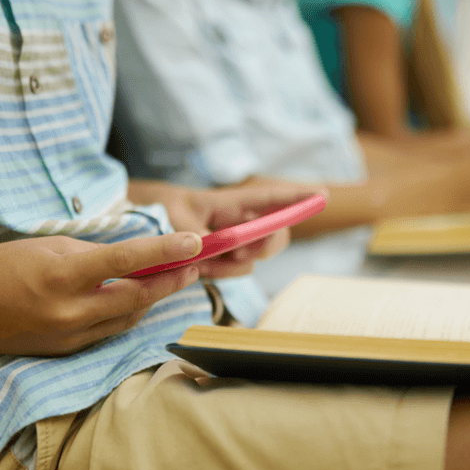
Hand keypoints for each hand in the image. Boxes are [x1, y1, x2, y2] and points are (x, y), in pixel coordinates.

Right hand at [0, 233, 204, 354]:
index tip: (196, 242)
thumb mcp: (49, 246)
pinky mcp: (65, 352)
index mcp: (64, 277)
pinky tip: (134, 299)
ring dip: (152, 298)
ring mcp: (68, 337)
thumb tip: (131, 258)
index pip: (127, 262)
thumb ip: (94, 254)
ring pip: (127, 319)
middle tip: (193, 263)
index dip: (166, 251)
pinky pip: (107, 332)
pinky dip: (125, 314)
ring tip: (170, 277)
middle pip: (138, 298)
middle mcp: (70, 312)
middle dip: (171, 280)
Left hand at [128, 180, 326, 277]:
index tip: (322, 196)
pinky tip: (199, 268)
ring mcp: (234, 243)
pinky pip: (235, 272)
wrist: (147, 222)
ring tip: (202, 261)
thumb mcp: (175, 215)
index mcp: (232, 202)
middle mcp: (240, 222)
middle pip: (275, 234)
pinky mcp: (225, 261)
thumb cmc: (165, 208)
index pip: (270, 199)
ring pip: (253, 259)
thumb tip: (209, 249)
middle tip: (241, 251)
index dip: (297, 197)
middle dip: (265, 246)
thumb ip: (194, 233)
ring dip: (232, 264)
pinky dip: (219, 273)